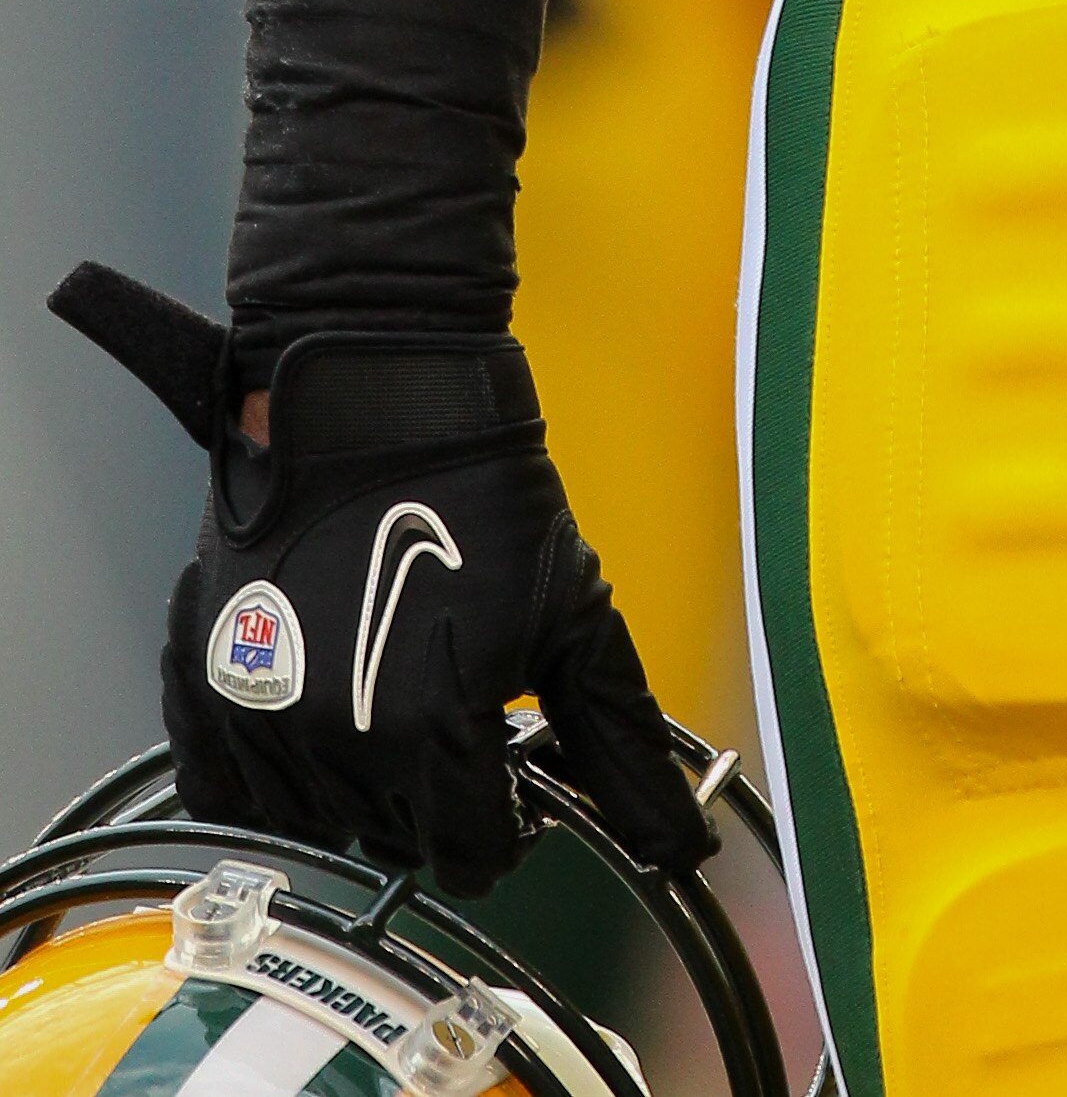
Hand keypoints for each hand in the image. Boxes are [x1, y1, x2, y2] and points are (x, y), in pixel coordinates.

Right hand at [51, 264, 714, 894]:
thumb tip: (678, 840)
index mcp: (435, 731)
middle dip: (438, 794)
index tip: (506, 775)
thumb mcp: (575, 613)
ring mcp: (263, 716)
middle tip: (454, 710)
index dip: (503, 824)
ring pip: (321, 818)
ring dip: (361, 779)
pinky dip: (271, 767)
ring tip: (391, 688)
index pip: (472, 857)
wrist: (377, 394)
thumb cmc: (484, 492)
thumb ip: (619, 740)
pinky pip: (228, 788)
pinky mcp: (204, 684)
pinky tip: (314, 709)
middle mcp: (341, 742)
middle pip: (399, 839)